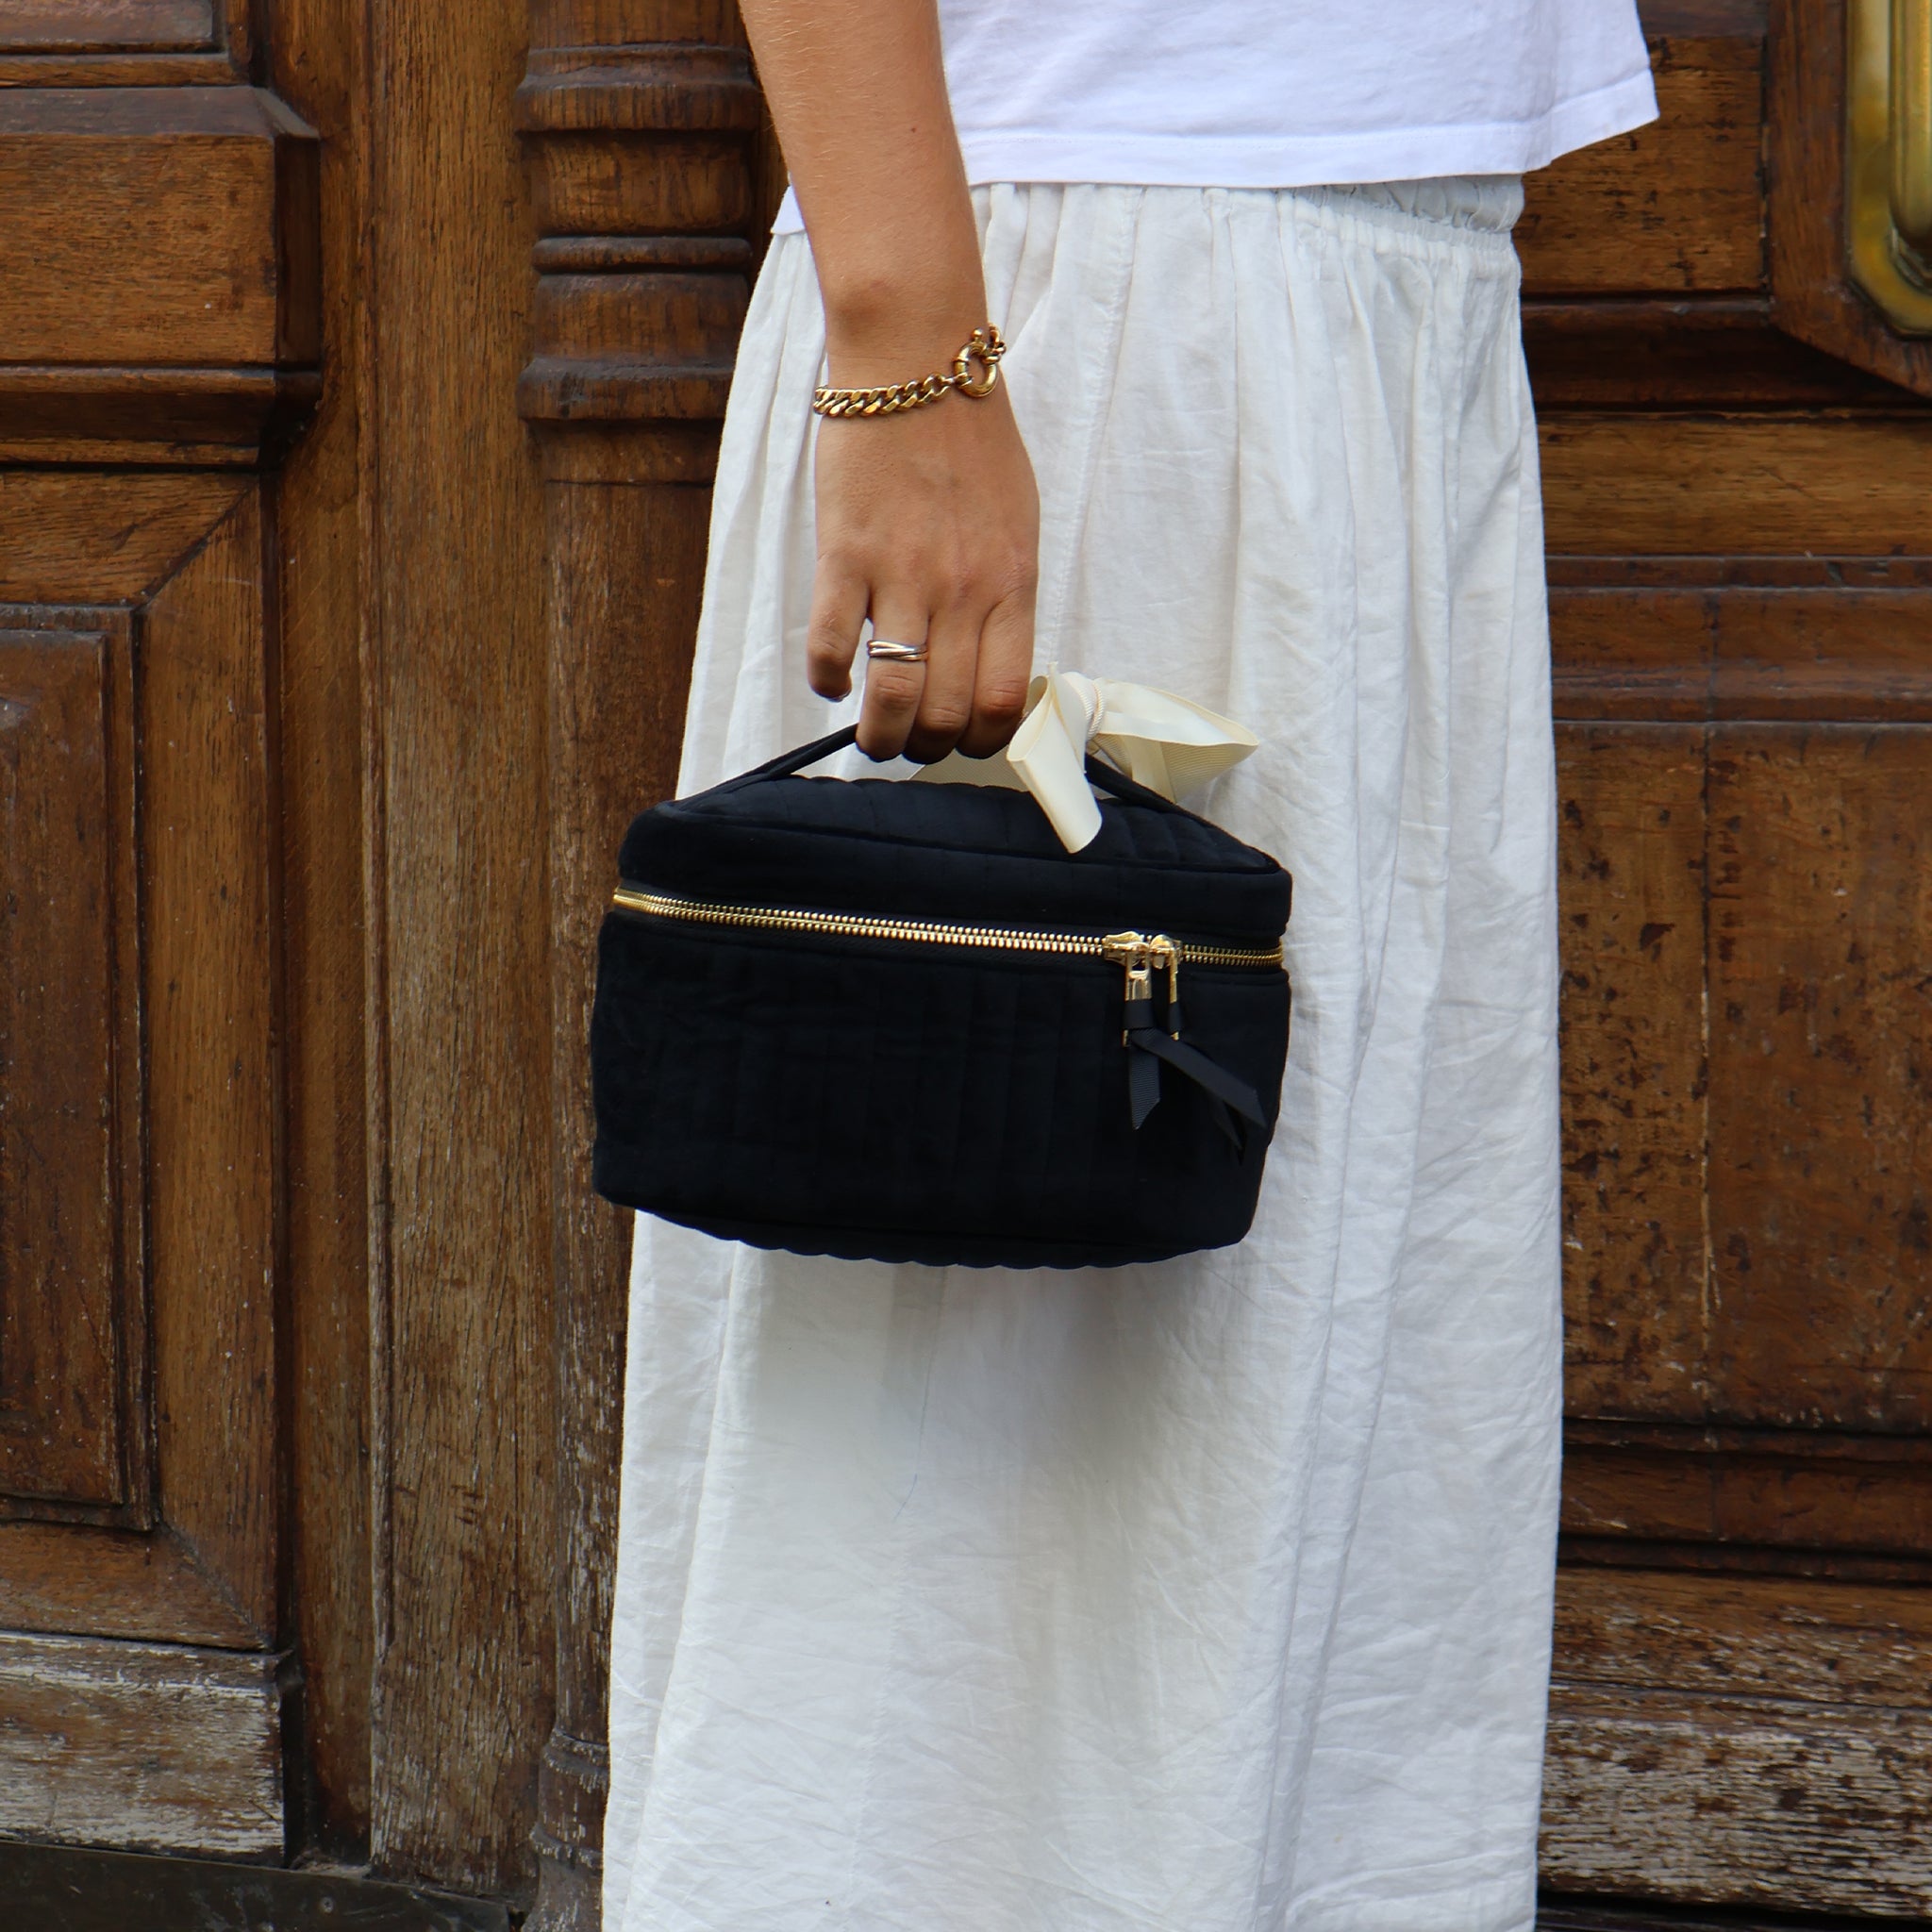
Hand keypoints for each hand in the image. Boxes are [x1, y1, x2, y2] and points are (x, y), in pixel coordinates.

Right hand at [807, 368, 1039, 762]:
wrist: (915, 364)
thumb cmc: (970, 442)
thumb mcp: (1016, 524)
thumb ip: (1006, 595)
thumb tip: (991, 663)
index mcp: (1012, 585)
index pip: (1004, 701)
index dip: (983, 740)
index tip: (965, 738)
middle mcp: (962, 591)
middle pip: (946, 713)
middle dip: (928, 746)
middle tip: (912, 740)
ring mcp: (902, 575)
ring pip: (892, 697)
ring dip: (879, 735)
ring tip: (872, 734)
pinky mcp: (846, 556)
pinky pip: (831, 647)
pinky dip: (827, 680)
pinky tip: (831, 679)